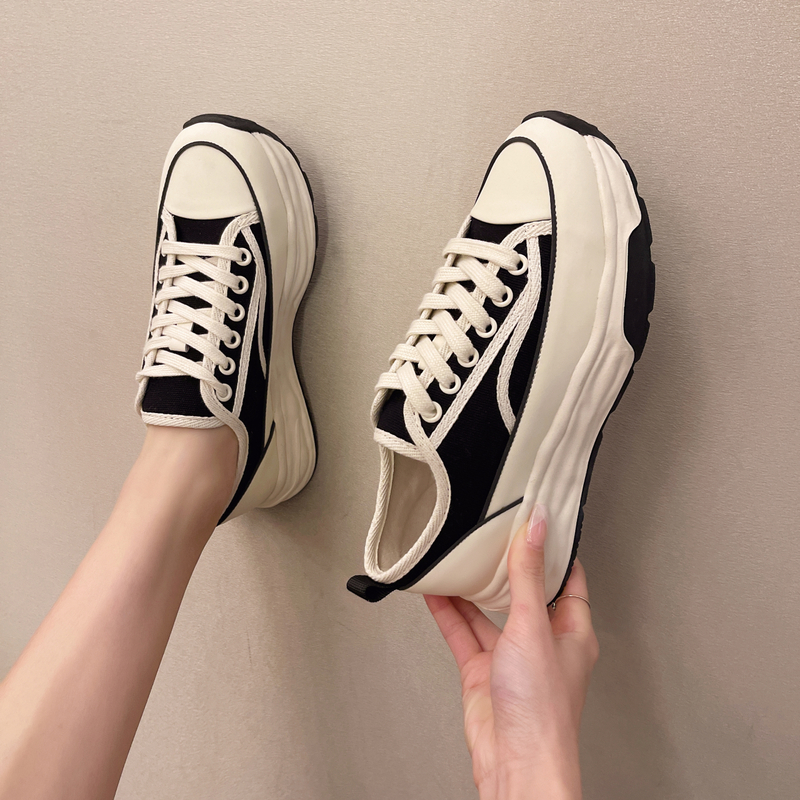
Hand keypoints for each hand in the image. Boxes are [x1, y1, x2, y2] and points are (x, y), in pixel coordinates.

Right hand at [424, 506, 598, 799]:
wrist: (515, 764)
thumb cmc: (542, 712)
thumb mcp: (532, 627)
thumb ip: (527, 576)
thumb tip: (534, 529)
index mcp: (572, 632)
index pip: (567, 580)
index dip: (553, 551)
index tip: (539, 523)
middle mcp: (543, 643)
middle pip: (523, 593)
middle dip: (506, 567)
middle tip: (492, 534)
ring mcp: (511, 658)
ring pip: (488, 613)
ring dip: (471, 589)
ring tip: (457, 559)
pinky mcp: (483, 673)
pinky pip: (464, 634)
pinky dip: (449, 613)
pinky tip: (436, 593)